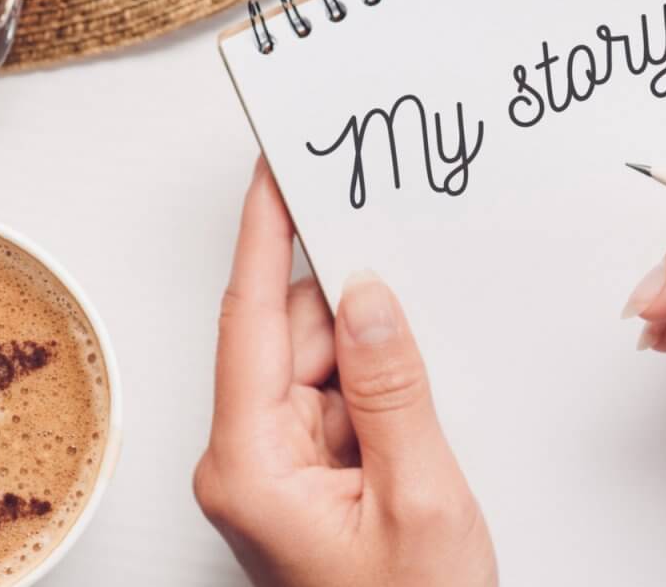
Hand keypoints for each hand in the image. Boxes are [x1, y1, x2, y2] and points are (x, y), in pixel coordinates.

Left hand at [193, 160, 495, 586]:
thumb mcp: (420, 497)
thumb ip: (392, 386)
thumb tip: (365, 293)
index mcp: (249, 464)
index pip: (250, 317)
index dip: (265, 234)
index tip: (273, 168)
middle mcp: (245, 462)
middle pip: (289, 335)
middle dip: (346, 305)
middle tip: (398, 261)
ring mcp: (274, 472)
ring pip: (318, 364)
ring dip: (369, 359)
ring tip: (420, 393)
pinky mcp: (304, 479)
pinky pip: (335, 400)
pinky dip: (374, 390)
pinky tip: (412, 407)